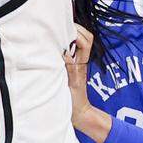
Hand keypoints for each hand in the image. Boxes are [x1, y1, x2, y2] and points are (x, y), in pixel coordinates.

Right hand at [63, 25, 109, 142]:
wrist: (78, 114)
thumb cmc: (74, 102)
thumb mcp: (70, 86)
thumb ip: (69, 69)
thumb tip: (65, 53)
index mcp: (81, 64)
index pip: (86, 42)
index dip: (78, 34)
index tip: (65, 32)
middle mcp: (80, 61)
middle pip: (86, 38)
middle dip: (77, 29)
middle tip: (62, 28)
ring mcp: (76, 63)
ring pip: (81, 42)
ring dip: (73, 35)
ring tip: (59, 33)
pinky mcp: (71, 66)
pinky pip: (72, 50)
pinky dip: (66, 43)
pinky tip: (56, 44)